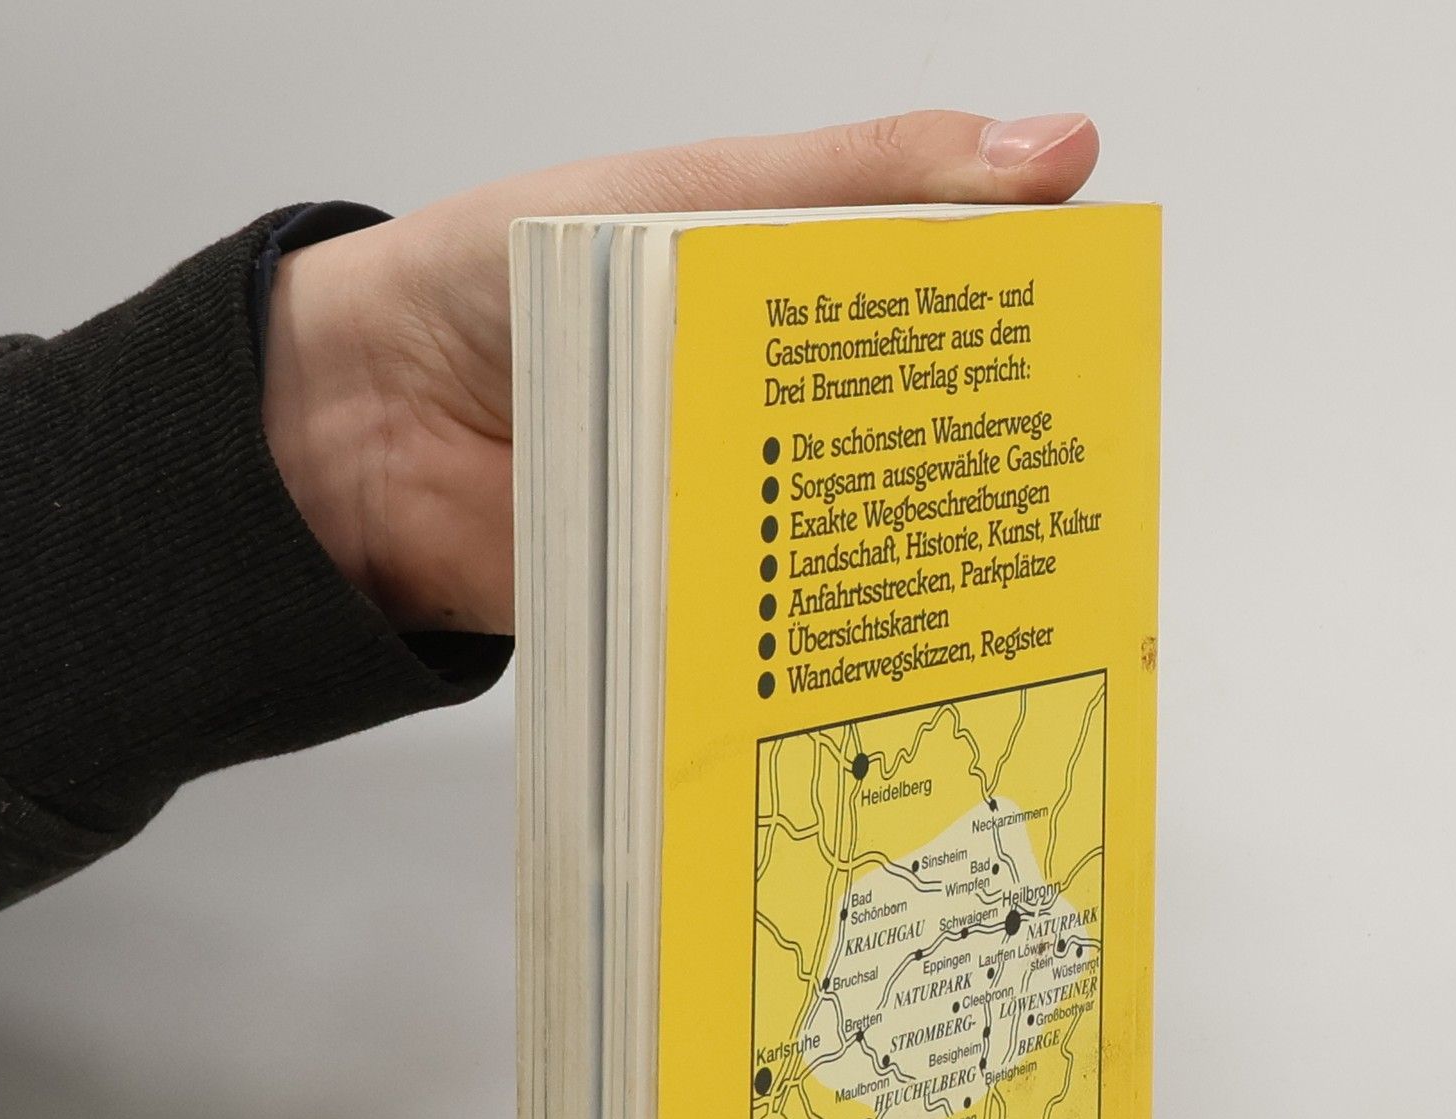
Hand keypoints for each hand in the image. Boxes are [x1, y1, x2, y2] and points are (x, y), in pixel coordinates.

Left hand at [260, 110, 1099, 633]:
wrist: (354, 426)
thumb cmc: (499, 282)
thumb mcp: (691, 199)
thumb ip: (861, 182)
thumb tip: (1056, 147)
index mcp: (791, 292)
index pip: (945, 304)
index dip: (1027, 321)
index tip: (1101, 341)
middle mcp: (779, 403)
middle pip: (917, 435)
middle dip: (985, 458)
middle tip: (1063, 477)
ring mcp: (742, 505)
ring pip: (863, 535)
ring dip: (918, 551)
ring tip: (1002, 567)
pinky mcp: (705, 599)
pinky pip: (784, 620)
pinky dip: (827, 629)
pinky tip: (889, 634)